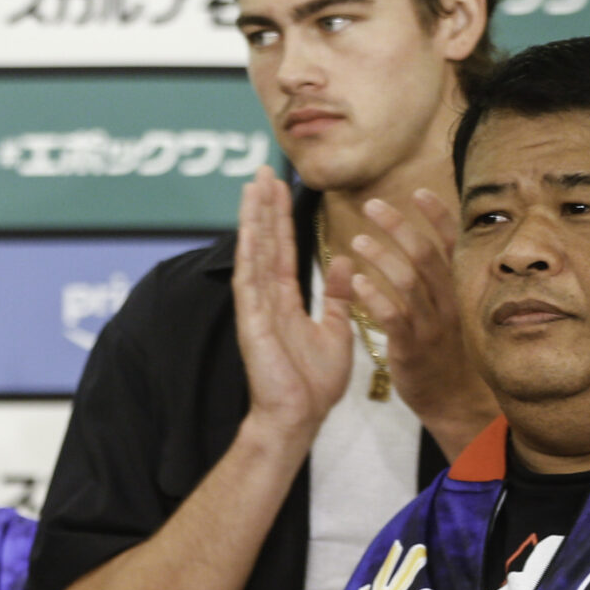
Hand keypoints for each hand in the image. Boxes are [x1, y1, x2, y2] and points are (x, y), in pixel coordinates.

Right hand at [234, 168, 354, 444]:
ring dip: (253, 220)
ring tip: (253, 186)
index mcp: (285, 300)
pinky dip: (249, 251)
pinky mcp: (252, 321)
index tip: (279, 189)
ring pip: (254, 253)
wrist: (298, 416)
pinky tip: (250, 227)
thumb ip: (335, 296)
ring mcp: (256, 308)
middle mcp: (266, 298)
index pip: (282, 249)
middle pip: (264, 243)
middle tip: (261, 173)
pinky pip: (250, 278)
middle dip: (263, 208)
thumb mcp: (335, 329)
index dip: (281, 218)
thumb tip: (340, 264)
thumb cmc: (313, 383)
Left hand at [336, 189, 499, 449]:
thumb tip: (421, 245)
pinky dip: (375, 298)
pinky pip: (395, 319)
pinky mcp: (414, 348)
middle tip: (372, 205)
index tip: (416, 192)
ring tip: (356, 240)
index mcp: (460, 290)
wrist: (457, 401)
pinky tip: (356, 284)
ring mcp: (433, 325)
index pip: (452, 244)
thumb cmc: (448, 351)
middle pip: (426, 255)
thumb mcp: (449, 310)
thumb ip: (437, 279)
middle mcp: (451, 302)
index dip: (437, 217)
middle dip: (399, 226)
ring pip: (410, 283)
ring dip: (382, 257)